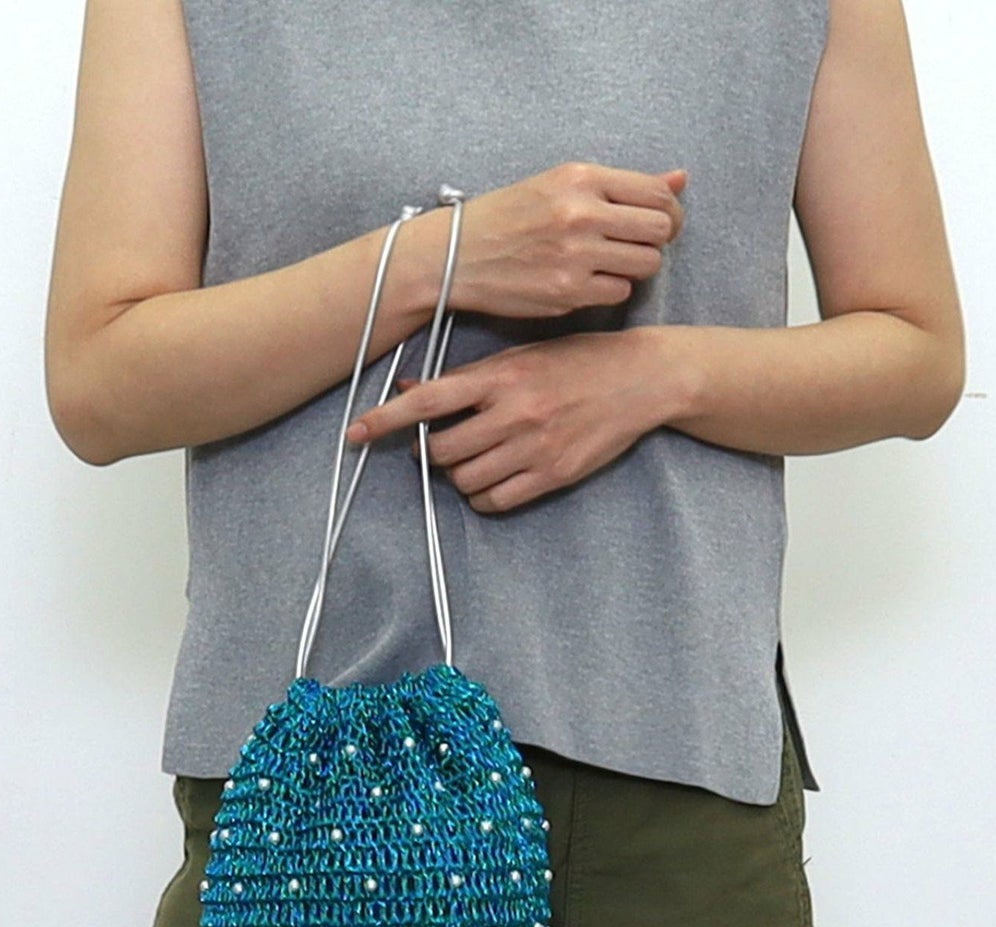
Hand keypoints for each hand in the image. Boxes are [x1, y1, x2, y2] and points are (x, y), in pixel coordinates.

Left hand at [345, 329, 674, 513]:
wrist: (640, 378)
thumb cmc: (577, 361)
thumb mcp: (520, 357)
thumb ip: (469, 377)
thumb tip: (412, 389)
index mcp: (500, 376)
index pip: (428, 400)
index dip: (385, 419)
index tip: (355, 433)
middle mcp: (514, 413)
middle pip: (441, 451)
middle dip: (432, 452)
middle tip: (441, 443)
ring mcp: (534, 447)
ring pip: (465, 480)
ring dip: (458, 474)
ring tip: (474, 458)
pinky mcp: (553, 475)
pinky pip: (496, 501)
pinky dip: (483, 496)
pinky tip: (492, 479)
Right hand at [432, 161, 687, 318]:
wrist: (456, 256)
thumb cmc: (507, 218)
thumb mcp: (560, 184)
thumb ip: (622, 185)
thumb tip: (681, 179)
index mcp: (580, 178)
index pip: (657, 194)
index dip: (669, 210)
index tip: (659, 221)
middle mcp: (581, 213)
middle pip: (660, 230)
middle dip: (656, 239)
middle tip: (635, 244)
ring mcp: (575, 256)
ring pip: (646, 264)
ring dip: (635, 266)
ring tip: (608, 262)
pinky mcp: (568, 293)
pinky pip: (618, 293)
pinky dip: (610, 289)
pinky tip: (586, 280)